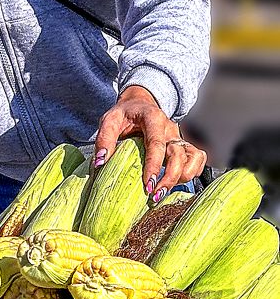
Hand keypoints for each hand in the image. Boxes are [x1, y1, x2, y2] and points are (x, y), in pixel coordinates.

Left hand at [94, 86, 207, 201]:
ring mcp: (178, 137)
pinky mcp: (183, 145)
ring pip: (194, 157)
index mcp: (153, 118)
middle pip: (179, 154)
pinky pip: (197, 159)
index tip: (148, 185)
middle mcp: (170, 128)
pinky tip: (176, 182)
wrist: (139, 104)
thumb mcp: (109, 120)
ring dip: (183, 177)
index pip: (157, 143)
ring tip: (164, 190)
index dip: (154, 165)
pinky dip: (192, 172)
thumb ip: (104, 139)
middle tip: (154, 195)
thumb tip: (100, 162)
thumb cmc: (124, 114)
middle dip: (170, 178)